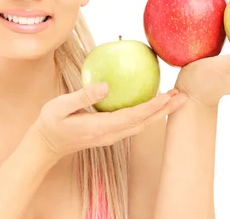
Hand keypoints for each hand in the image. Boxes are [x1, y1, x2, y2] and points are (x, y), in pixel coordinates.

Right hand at [30, 83, 187, 159]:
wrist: (46, 145)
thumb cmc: (50, 123)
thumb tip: (106, 86)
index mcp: (100, 127)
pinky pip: (133, 124)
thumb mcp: (60, 106)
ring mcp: (111, 136)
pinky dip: (147, 113)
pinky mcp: (109, 134)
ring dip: (160, 112)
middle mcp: (110, 134)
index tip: (168, 96)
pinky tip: (152, 102)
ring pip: (141, 125)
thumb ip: (83, 96)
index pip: (133, 116)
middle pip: (144, 123)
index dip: (152, 107)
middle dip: (165, 110)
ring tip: (175, 98)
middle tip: (183, 95)